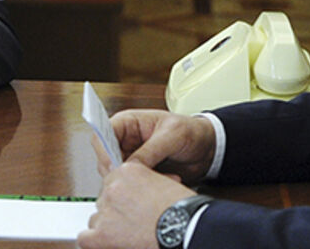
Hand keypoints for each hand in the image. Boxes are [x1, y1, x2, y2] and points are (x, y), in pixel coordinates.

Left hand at [78, 162, 195, 248]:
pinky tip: (108, 244)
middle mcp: (113, 188)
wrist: (187, 228)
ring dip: (108, 227)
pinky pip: (85, 238)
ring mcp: (106, 210)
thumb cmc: (183, 210)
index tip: (129, 205)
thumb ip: (145, 183)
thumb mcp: (165, 183)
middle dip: (116, 212)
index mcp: (128, 171)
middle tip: (132, 223)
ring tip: (128, 235)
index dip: (123, 197)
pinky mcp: (102, 234)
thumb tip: (139, 193)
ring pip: (96, 219)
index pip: (113, 182)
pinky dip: (94, 242)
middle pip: (104, 201)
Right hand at [98, 110, 216, 183]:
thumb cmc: (190, 131)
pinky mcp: (139, 174)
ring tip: (164, 175)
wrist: (207, 148)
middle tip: (144, 176)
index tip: (116, 167)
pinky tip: (169, 179)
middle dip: (124, 171)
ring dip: (139, 181)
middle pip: (106, 160)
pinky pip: (134, 185)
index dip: (104, 152)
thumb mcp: (171, 136)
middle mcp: (124, 141)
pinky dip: (149, 187)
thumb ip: (149, 151)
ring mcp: (131, 159)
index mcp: (126, 123)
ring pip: (119, 176)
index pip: (101, 136)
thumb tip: (129, 167)